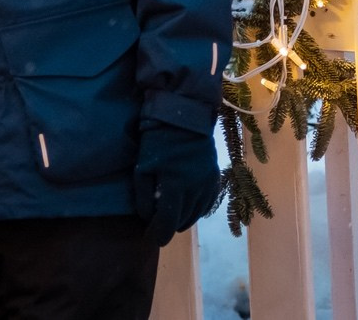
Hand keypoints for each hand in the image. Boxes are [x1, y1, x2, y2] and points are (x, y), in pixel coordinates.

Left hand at [132, 120, 220, 245]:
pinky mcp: (215, 181)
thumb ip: (143, 197)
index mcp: (176, 186)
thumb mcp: (142, 168)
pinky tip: (186, 205)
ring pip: (195, 215)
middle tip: (157, 221)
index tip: (152, 238)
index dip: (159, 234)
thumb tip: (148, 219)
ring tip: (170, 213)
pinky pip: (206, 205)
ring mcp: (208, 186)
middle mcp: (196, 190)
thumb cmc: (158, 142)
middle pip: (182, 221)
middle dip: (168, 225)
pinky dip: (195, 210)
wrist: (185, 119)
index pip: (168, 223)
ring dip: (182, 218)